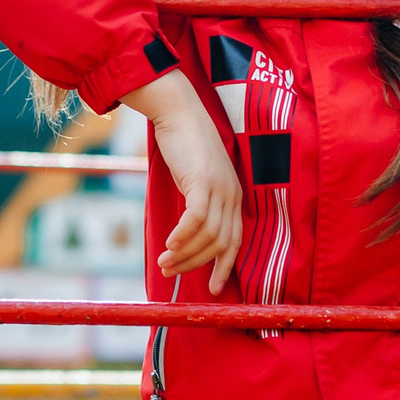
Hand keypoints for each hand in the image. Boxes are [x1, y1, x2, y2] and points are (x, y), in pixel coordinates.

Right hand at [121, 71, 242, 293]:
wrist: (178, 112)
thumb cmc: (182, 145)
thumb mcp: (194, 178)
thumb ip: (197, 203)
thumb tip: (184, 234)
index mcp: (233, 196)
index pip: (235, 240)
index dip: (225, 267)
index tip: (213, 288)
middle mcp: (232, 194)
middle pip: (220, 242)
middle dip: (195, 264)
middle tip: (170, 273)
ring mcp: (220, 187)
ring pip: (207, 234)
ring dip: (184, 254)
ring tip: (164, 263)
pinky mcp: (203, 180)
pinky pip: (196, 217)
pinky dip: (182, 235)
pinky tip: (168, 244)